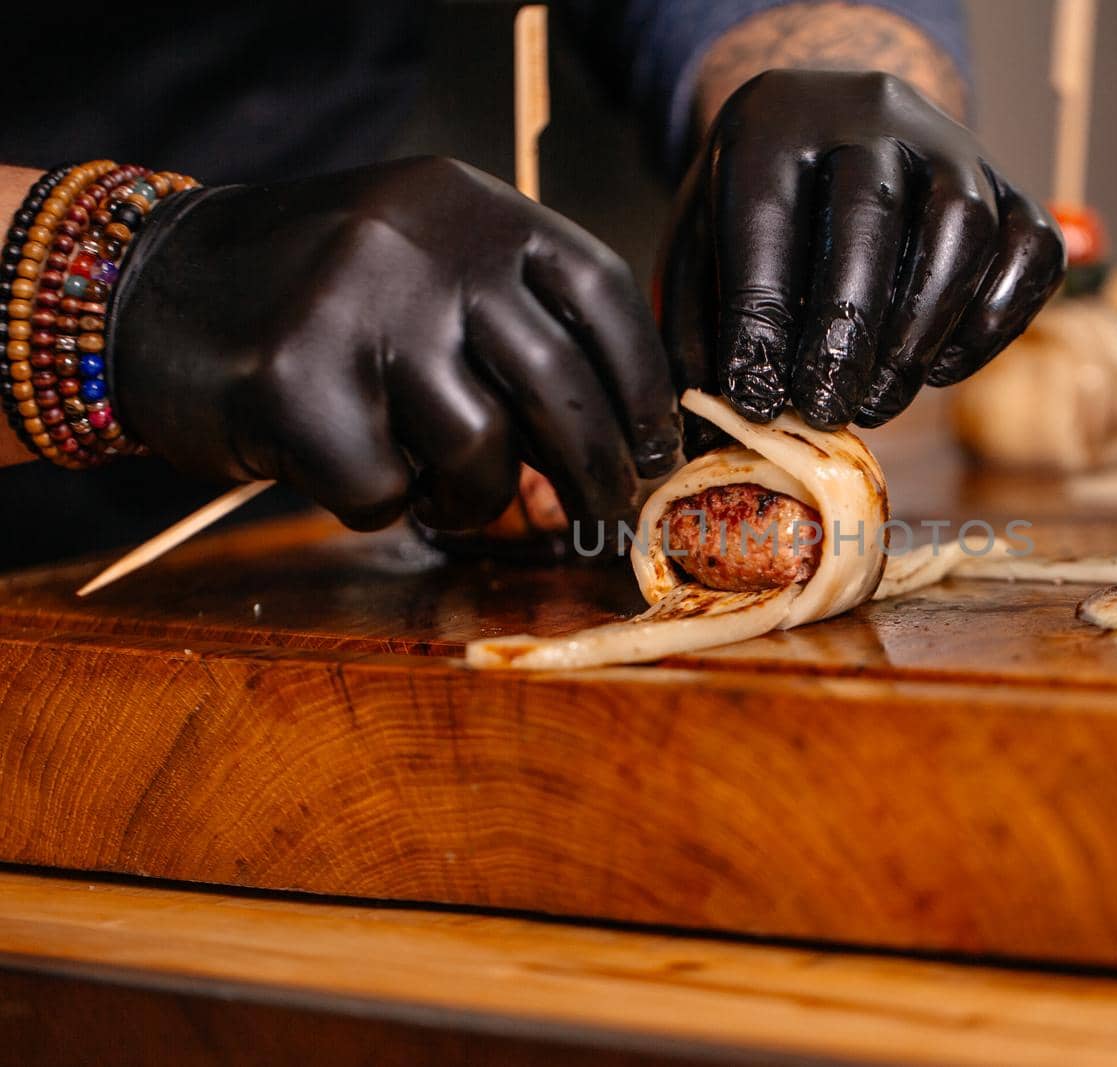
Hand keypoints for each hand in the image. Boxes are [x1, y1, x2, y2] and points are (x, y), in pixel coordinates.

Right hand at [112, 157, 679, 530]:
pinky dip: (384, 505)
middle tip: (602, 515)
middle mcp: (420, 245)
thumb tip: (621, 439)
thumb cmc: (320, 299)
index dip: (644, 388)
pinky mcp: (292, 385)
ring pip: (481, 452)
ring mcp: (353, 309)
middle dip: (596, 472)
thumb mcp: (428, 267)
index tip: (657, 448)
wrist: (145, 289)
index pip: (603, 295)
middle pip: (559, 385)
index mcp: (470, 206)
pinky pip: (386, 490)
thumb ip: (516, 326)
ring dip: (476, 498)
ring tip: (447, 492)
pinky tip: (353, 470)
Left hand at [661, 70, 1064, 430]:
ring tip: (880, 400)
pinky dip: (992, 324)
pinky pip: (1029, 250)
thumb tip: (710, 439)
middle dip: (846, 329)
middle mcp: (872, 113)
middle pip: (871, 211)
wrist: (837, 137)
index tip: (754, 396)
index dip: (760, 316)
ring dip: (921, 329)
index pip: (766, 213)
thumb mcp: (703, 252)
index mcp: (774, 120)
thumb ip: (700, 333)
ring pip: (962, 227)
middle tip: (824, 410)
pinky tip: (939, 369)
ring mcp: (955, 146)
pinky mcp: (1014, 188)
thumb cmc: (763, 215)